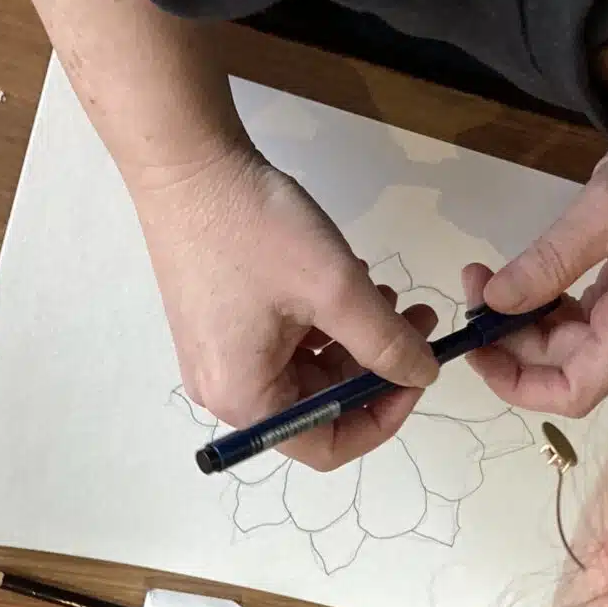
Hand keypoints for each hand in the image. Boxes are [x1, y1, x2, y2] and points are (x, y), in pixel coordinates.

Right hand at [132, 147, 438, 467]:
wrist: (185, 161)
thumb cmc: (254, 228)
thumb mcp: (334, 289)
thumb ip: (386, 342)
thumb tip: (423, 375)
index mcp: (246, 399)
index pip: (327, 445)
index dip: (382, 418)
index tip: (417, 376)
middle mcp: (226, 391)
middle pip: (320, 404)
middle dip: (375, 367)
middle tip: (418, 321)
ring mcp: (221, 357)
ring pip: (309, 370)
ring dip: (356, 339)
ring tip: (386, 293)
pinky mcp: (222, 324)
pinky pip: (286, 343)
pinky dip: (325, 322)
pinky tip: (349, 280)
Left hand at [464, 150, 607, 415]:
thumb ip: (551, 259)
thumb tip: (494, 301)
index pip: (575, 391)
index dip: (520, 385)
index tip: (478, 351)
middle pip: (561, 365)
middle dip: (508, 336)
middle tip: (473, 283)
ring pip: (565, 341)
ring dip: (520, 319)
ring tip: (484, 276)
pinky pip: (578, 316)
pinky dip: (542, 303)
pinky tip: (519, 276)